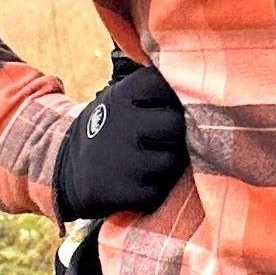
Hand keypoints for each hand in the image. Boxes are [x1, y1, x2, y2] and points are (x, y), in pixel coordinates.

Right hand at [51, 61, 189, 221]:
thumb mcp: (123, 99)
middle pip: (178, 126)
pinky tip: (135, 184)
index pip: (171, 88)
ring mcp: (121, 157)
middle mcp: (122, 122)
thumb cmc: (111, 130)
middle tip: (162, 143)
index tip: (166, 110)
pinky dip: (151, 192)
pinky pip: (158, 192)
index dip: (175, 102)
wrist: (63, 168)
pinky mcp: (120, 191)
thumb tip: (212, 82)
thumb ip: (159, 89)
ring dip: (165, 168)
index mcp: (125, 94)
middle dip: (176, 138)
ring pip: (172, 162)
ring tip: (146, 164)